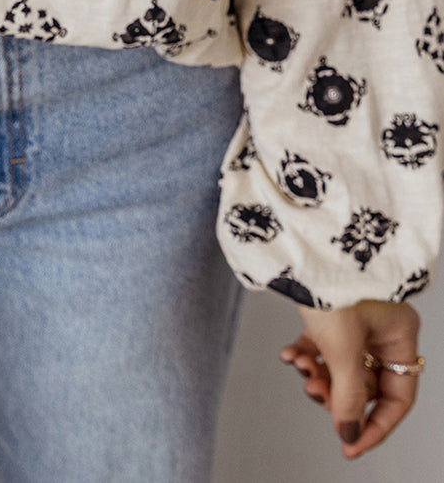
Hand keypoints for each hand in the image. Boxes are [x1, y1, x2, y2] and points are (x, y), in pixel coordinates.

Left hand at [278, 298, 421, 459]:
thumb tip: (348, 435)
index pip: (397, 398)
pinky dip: (305, 353)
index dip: (375, 426)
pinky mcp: (330, 310)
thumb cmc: (334, 284)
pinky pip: (322, 345)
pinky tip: (287, 354)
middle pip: (366, 384)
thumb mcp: (343, 348)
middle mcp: (382, 329)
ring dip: (318, 374)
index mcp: (400, 336)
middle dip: (337, 393)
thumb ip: (349, 396)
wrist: (301, 241)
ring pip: (341, 366)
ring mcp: (356, 319)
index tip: (348, 445)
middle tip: (312, 391)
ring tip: (298, 367)